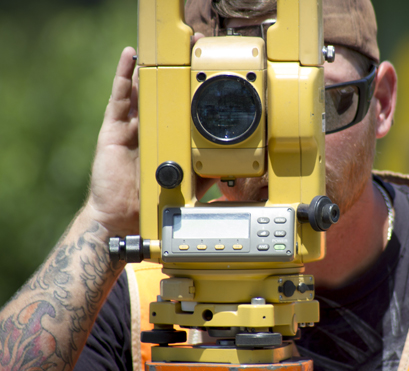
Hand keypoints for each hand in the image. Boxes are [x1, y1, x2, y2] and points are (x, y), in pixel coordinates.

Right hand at [85, 36, 216, 237]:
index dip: (187, 91)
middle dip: (172, 72)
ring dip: (149, 67)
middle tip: (189, 50)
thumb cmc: (147, 200)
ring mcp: (129, 126)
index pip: (177, 110)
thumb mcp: (181, 183)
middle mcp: (147, 129)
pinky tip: (130, 57)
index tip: (204, 75)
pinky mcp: (113, 128)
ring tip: (161, 46)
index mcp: (163, 139)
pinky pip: (118, 97)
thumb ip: (200, 173)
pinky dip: (123, 75)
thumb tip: (225, 170)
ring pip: (139, 91)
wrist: (121, 215)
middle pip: (160, 95)